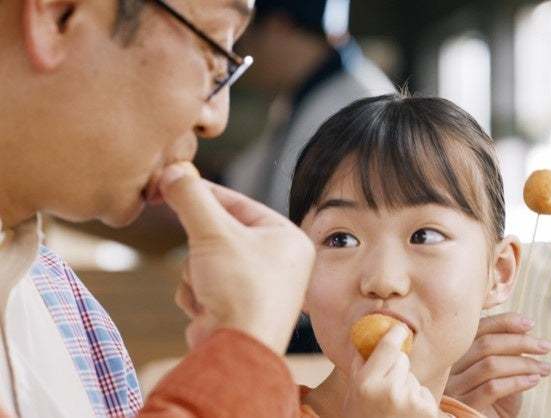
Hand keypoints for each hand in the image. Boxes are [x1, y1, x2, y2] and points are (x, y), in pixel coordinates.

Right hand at [159, 162, 315, 354]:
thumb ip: (191, 198)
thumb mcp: (213, 232)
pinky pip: (203, 286)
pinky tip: (205, 308)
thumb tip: (174, 172)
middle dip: (201, 246)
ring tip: (208, 287)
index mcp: (287, 238)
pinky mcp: (237, 309)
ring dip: (196, 272)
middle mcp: (278, 262)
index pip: (240, 203)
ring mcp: (258, 288)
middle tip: (197, 247)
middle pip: (220, 233)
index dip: (205, 193)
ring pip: (205, 260)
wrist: (237, 350)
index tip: (175, 182)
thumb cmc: (240, 288)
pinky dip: (196, 295)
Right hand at [343, 325, 438, 417]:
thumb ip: (362, 362)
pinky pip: (424, 394)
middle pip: (402, 361)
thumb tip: (372, 329)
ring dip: (407, 388)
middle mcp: (390, 392)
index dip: (396, 334)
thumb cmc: (360, 417)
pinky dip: (418, 402)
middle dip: (397, 369)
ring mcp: (411, 403)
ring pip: (413, 379)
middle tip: (385, 391)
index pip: (389, 347)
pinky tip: (407, 416)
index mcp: (366, 384)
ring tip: (395, 409)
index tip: (400, 329)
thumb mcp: (353, 391)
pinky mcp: (428, 413)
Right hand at [445, 313, 550, 417]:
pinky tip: (534, 381)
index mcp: (457, 351)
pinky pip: (492, 388)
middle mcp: (449, 366)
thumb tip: (525, 328)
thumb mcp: (504, 370)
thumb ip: (507, 350)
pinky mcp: (464, 405)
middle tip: (546, 346)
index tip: (530, 324)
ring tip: (545, 368)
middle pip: (485, 344)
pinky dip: (517, 382)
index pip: (478, 328)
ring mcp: (454, 387)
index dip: (505, 322)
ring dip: (524, 364)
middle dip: (520, 342)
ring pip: (490, 365)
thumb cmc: (498, 398)